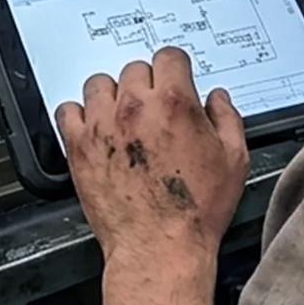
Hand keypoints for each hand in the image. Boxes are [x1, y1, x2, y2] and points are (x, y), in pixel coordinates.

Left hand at [57, 48, 248, 267]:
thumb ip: (227, 118)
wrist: (159, 248)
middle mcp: (134, 108)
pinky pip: (68, 110)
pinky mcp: (79, 146)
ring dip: (112, 95)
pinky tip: (95, 128)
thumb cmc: (195, 212)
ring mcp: (102, 125)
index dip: (175, 68)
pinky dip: (79, 114)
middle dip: (146, 84)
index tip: (174, 79)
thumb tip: (217, 98)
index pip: (168, 56)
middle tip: (153, 109)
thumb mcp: (234, 160)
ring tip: (122, 116)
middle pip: (134, 69)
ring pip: (99, 83)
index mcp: (173, 103)